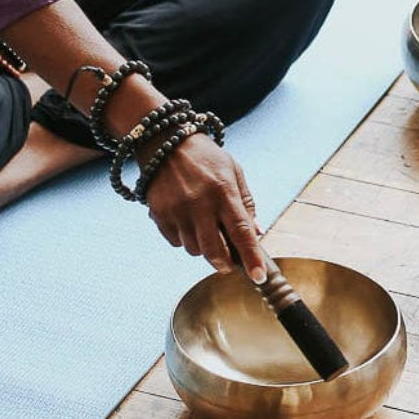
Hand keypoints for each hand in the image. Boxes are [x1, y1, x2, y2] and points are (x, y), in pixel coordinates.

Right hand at [142, 133, 269, 281]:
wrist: (165, 142)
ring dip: (204, 248)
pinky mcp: (159, 214)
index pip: (241, 232)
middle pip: (214, 251)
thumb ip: (246, 204)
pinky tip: (187, 221)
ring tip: (205, 228)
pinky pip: (176, 242)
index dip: (251, 258)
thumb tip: (257, 233)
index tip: (259, 277)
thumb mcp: (234, 172)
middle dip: (225, 263)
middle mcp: (199, 203)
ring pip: (194, 250)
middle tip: (230, 263)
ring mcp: (176, 210)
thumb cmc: (206, 158)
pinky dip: (185, 239)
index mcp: (223, 192)